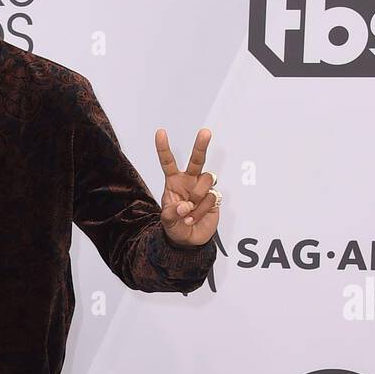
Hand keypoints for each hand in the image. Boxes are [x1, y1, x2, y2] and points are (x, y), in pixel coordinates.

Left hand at [155, 127, 219, 246]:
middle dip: (201, 146)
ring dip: (197, 198)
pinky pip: (211, 197)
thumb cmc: (175, 227)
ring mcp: (203, 188)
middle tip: (205, 133)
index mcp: (174, 182)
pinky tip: (194, 218)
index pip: (168, 163)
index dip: (164, 148)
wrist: (188, 241)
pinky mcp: (214, 198)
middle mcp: (190, 181)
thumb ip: (172, 213)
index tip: (160, 133)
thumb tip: (185, 206)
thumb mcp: (167, 221)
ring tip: (189, 214)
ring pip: (206, 180)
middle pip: (197, 160)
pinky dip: (201, 210)